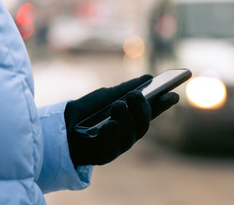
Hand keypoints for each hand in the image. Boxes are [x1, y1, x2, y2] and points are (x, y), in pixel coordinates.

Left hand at [64, 75, 178, 165]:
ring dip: (126, 120)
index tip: (173, 94)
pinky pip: (112, 148)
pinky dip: (113, 135)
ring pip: (131, 136)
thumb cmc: (85, 112)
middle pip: (143, 125)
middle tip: (135, 95)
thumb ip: (125, 89)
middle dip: (142, 110)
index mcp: (130, 119)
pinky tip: (110, 124)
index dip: (163, 105)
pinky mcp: (103, 156)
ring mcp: (117, 145)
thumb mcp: (105, 96)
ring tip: (118, 105)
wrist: (60, 126)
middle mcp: (127, 133)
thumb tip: (148, 78)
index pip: (151, 112)